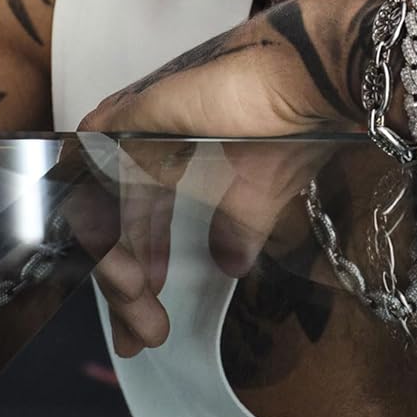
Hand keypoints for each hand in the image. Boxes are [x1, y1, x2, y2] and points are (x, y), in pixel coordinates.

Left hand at [76, 0, 384, 354]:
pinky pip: (103, 174)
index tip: (145, 312)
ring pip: (108, 201)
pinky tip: (110, 265)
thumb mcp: (263, 188)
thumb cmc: (296, 122)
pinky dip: (105, 220)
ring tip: (142, 311)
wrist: (314, 81)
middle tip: (137, 334)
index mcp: (178, 144)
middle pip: (117, 212)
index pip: (140, 208)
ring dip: (122, 264)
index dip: (139, 260)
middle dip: (125, 281)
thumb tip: (231, 264)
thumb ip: (237, 224)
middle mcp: (151, 132)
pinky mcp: (141, 112)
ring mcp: (142, 120)